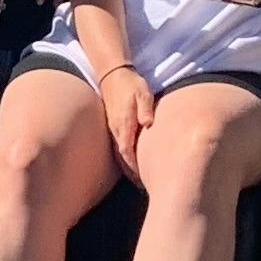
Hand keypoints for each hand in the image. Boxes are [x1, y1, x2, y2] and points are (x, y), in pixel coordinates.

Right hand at [97, 65, 156, 179]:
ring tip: (137, 179)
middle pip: (123, 157)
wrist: (113, 75)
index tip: (144, 179)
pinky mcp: (114, 125)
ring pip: (120, 153)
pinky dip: (125, 156)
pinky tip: (131, 161)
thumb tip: (147, 123)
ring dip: (128, 166)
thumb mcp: (142, 93)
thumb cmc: (131, 84)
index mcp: (124, 124)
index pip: (128, 152)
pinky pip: (119, 145)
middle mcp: (117, 130)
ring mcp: (113, 128)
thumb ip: (145, 109)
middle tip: (142, 185)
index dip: (135, 167)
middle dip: (132, 172)